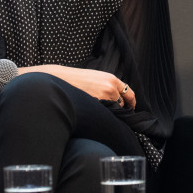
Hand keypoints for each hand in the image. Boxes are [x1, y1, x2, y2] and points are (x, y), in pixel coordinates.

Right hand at [20, 65, 135, 108]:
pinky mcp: (94, 105)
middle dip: (118, 108)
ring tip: (99, 110)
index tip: (131, 107)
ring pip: (113, 110)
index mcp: (112, 79)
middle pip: (122, 104)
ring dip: (109, 112)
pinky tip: (94, 112)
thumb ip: (108, 85)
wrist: (61, 79)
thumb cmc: (78, 79)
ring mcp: (103, 97)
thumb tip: (117, 97)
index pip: (129, 93)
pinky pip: (103, 114)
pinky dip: (101, 115)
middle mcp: (110, 88)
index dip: (131, 102)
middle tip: (110, 110)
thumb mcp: (97, 77)